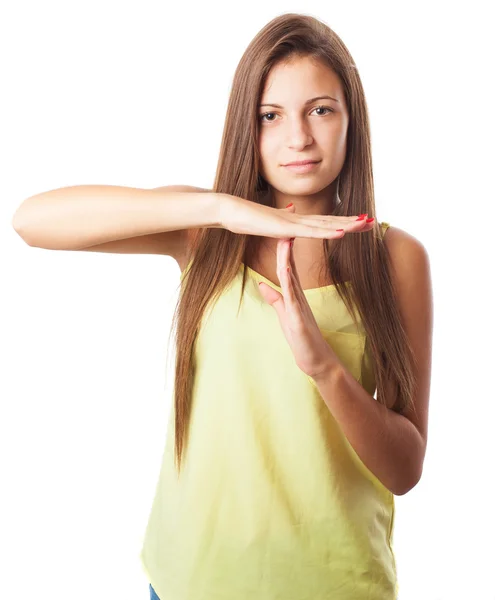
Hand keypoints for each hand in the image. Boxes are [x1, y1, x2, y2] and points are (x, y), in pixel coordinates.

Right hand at [218, 193, 371, 240]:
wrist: (230, 210)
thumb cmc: (246, 217)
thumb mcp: (270, 220)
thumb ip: (284, 217)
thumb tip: (292, 209)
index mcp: (296, 220)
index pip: (325, 221)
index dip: (343, 221)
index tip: (360, 222)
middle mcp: (298, 218)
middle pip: (331, 221)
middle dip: (352, 221)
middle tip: (373, 222)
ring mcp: (293, 222)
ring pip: (325, 225)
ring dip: (347, 224)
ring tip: (365, 224)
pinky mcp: (286, 227)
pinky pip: (311, 232)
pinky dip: (328, 232)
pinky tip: (343, 232)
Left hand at [257, 202, 342, 378]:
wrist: (317, 362)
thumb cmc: (301, 340)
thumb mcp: (284, 315)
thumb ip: (274, 299)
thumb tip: (262, 284)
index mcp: (293, 292)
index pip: (285, 263)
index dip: (281, 244)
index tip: (276, 225)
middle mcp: (298, 293)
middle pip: (291, 262)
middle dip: (288, 240)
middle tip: (286, 217)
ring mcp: (299, 304)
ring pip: (292, 274)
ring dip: (289, 255)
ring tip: (286, 234)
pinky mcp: (299, 317)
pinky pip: (293, 295)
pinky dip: (289, 280)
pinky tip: (285, 267)